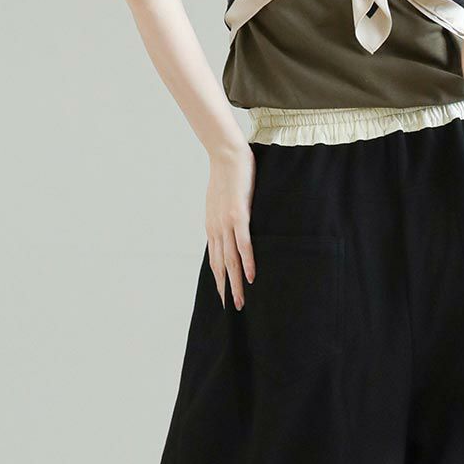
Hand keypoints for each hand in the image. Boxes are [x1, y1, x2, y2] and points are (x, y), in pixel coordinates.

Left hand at [206, 143, 255, 309]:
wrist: (226, 154)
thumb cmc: (227, 175)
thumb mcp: (222, 200)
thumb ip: (225, 215)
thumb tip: (231, 224)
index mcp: (212, 227)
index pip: (214, 259)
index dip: (219, 279)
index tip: (223, 295)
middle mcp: (216, 229)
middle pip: (220, 266)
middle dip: (226, 289)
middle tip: (232, 308)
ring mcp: (226, 224)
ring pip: (230, 260)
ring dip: (235, 283)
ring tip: (240, 301)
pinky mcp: (239, 216)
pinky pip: (243, 244)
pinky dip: (247, 262)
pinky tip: (252, 276)